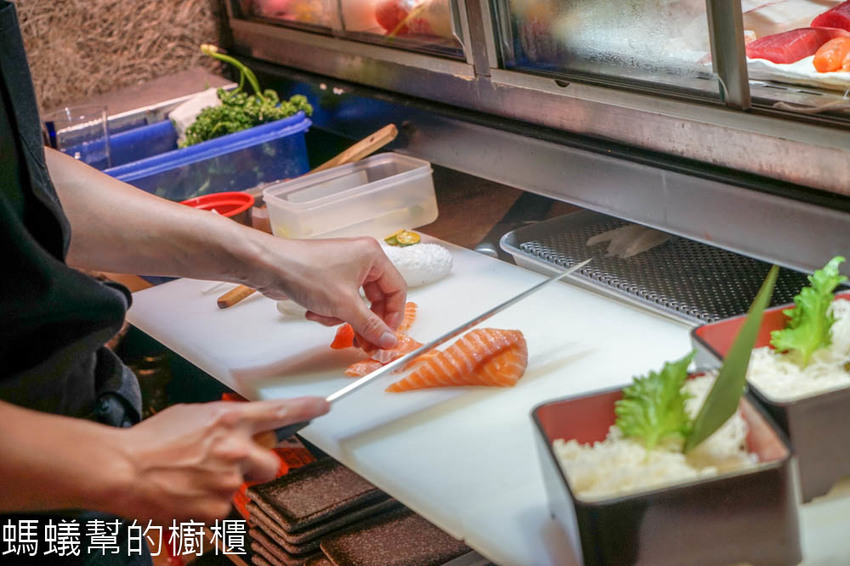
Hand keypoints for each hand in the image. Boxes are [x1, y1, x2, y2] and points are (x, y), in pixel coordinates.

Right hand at [116, 397, 328, 522]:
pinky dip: (207, 504)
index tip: (323, 407)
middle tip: (230, 466)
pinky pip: (222, 508)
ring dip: (224, 485)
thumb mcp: (193, 416)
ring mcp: (229, 481)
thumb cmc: (150, 440)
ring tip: (191, 479)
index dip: (307, 409)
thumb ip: (224, 423)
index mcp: (230, 419)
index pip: (280, 411)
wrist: (122, 470)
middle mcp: (236, 449)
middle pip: (271, 464)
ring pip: (242, 487)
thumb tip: (239, 432)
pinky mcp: (217, 508)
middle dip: (257, 466)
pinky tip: (185, 494)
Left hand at [252, 237, 406, 348]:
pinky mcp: (328, 278)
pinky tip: (315, 311)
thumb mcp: (344, 304)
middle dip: (366, 322)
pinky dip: (330, 311)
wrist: (269, 266)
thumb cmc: (305, 272)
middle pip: (377, 299)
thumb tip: (389, 341)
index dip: (393, 316)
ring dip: (343, 317)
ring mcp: (344, 268)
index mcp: (372, 256)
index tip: (387, 337)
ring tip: (328, 318)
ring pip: (357, 304)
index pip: (397, 289)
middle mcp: (361, 259)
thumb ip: (370, 325)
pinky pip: (340, 302)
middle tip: (365, 343)